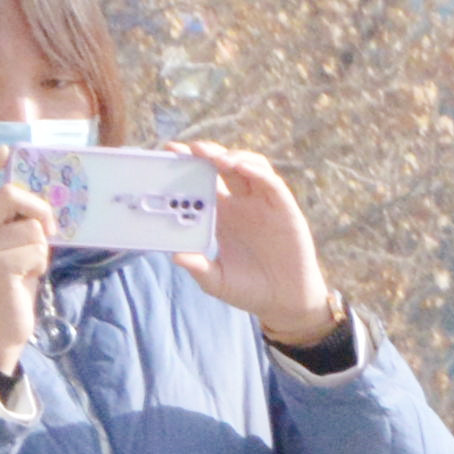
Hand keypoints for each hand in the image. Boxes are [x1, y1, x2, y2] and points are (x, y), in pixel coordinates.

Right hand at [0, 152, 52, 383]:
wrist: (0, 322)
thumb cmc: (12, 279)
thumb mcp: (12, 242)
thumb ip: (17, 219)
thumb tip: (42, 196)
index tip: (6, 152)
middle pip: (10, 193)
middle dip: (39, 208)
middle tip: (49, 228)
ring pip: (32, 227)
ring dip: (41, 247)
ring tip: (28, 264)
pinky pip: (35, 250)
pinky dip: (40, 263)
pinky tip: (25, 276)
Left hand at [181, 145, 341, 352]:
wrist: (284, 303)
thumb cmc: (248, 290)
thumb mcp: (216, 281)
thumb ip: (197, 267)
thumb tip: (175, 255)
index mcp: (221, 216)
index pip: (201, 181)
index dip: (186, 164)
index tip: (168, 153)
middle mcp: (241, 204)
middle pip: (222, 166)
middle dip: (205, 153)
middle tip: (187, 150)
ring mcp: (263, 205)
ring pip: (248, 166)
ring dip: (231, 156)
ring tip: (214, 157)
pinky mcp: (285, 209)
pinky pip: (272, 183)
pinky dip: (256, 170)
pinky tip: (240, 167)